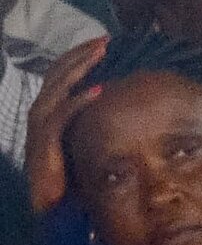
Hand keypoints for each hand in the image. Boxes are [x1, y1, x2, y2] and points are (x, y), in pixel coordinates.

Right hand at [24, 37, 106, 213]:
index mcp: (46, 111)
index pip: (57, 74)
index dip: (76, 55)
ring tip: (100, 54)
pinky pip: (60, 117)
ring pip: (55, 89)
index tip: (102, 41)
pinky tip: (99, 90)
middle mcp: (38, 115)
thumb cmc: (71, 170)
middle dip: (80, 55)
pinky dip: (78, 101)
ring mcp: (38, 130)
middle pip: (55, 75)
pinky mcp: (43, 145)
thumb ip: (91, 116)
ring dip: (78, 69)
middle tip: (105, 40)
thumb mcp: (81, 135)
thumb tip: (119, 96)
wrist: (52, 204)